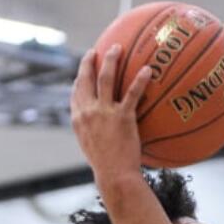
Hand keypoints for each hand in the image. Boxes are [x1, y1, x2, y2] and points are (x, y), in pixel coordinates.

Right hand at [70, 44, 151, 181]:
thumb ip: (93, 132)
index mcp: (78, 119)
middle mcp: (88, 112)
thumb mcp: (92, 147)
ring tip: (118, 48)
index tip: (85, 69)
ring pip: (106, 78)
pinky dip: (140, 80)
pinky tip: (147, 70)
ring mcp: (104, 113)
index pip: (76, 92)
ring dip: (111, 60)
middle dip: (90, 61)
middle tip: (96, 51)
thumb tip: (101, 127)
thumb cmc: (106, 167)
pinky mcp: (122, 117)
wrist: (114, 175)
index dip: (80, 78)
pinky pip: (132, 93)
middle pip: (86, 79)